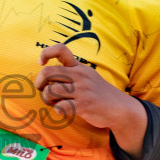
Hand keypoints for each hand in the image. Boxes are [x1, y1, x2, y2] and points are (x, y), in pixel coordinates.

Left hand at [34, 44, 148, 155]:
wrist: (120, 108)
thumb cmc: (98, 93)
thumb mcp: (87, 76)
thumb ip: (70, 72)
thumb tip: (45, 74)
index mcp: (79, 67)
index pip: (61, 49)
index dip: (46, 53)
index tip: (42, 64)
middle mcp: (80, 75)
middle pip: (48, 72)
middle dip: (39, 83)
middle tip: (42, 89)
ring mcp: (82, 90)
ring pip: (50, 91)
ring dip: (46, 99)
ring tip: (54, 102)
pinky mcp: (84, 105)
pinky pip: (60, 107)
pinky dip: (58, 110)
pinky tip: (65, 110)